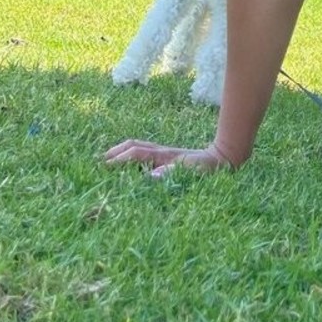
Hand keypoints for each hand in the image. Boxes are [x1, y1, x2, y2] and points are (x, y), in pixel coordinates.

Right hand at [104, 138, 235, 177]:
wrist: (222, 158)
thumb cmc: (207, 169)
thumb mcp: (190, 173)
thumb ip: (171, 174)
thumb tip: (151, 176)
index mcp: (163, 156)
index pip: (135, 155)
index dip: (119, 161)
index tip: (103, 168)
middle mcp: (161, 151)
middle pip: (133, 146)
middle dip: (115, 152)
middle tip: (98, 161)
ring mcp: (164, 152)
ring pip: (138, 147)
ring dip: (121, 151)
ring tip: (107, 160)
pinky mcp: (167, 157)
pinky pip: (144, 152)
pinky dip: (131, 154)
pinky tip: (128, 164)